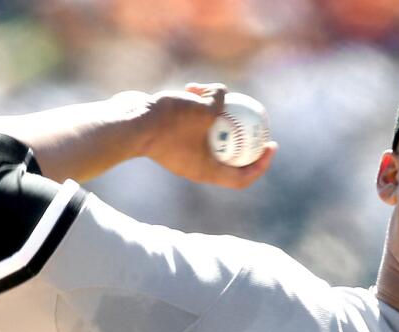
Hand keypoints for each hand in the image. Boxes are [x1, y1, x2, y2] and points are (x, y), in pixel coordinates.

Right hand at [137, 83, 276, 188]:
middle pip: (230, 156)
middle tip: (259, 122)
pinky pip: (193, 121)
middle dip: (246, 139)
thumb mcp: (200, 111)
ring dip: (218, 113)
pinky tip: (193, 86)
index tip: (270, 146)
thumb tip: (226, 95)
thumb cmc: (165, 123)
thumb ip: (217, 105)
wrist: (128, 123)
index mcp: (207, 170)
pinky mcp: (174, 134)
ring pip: (212, 132)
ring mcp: (186, 149)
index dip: (261, 165)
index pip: (241, 178)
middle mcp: (198, 162)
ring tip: (216, 93)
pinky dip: (196, 106)